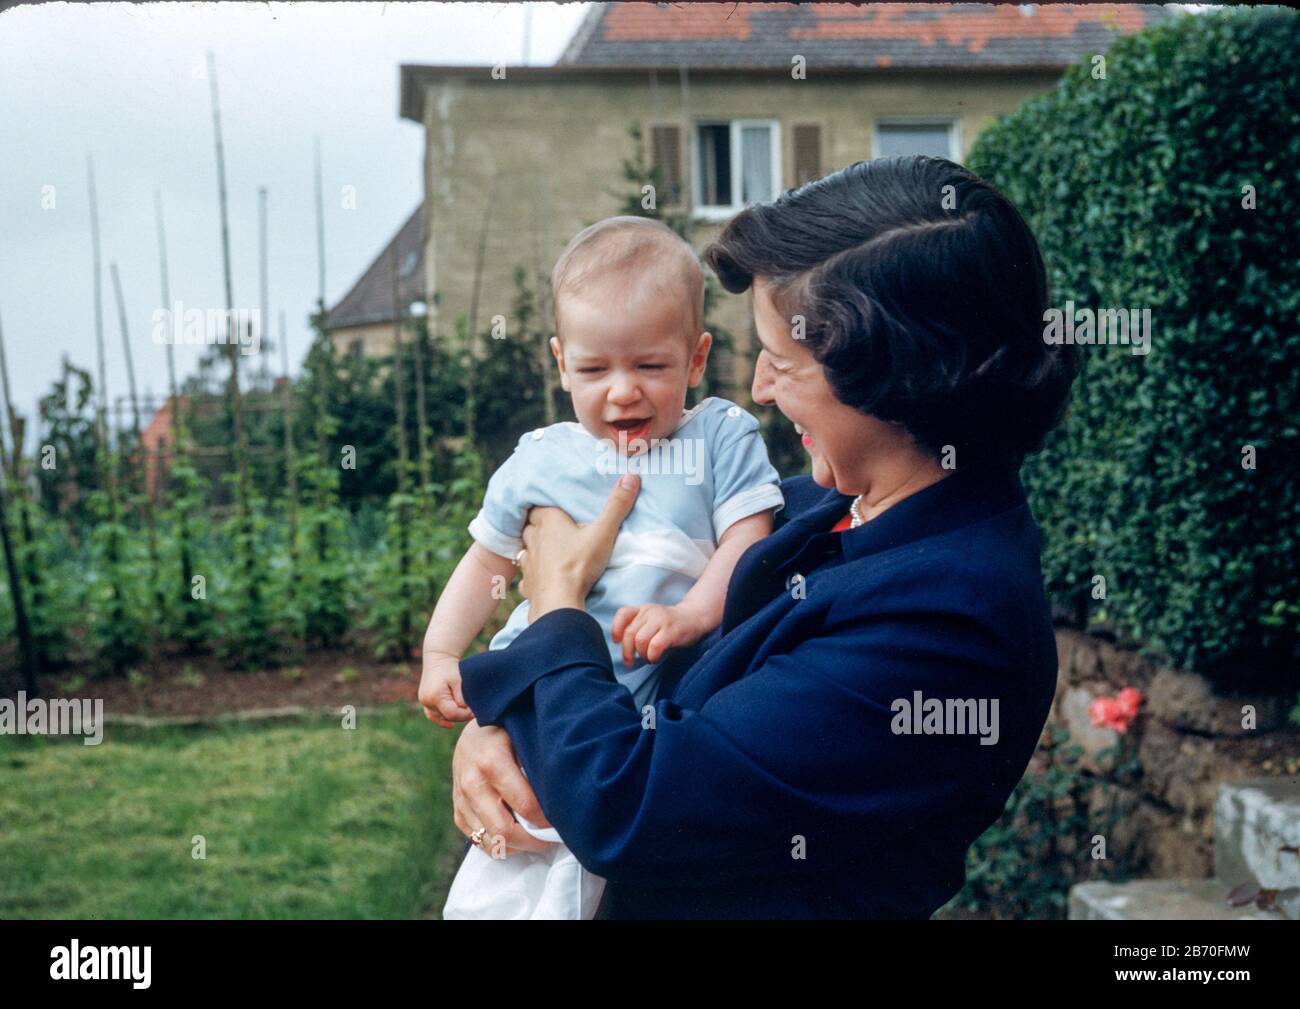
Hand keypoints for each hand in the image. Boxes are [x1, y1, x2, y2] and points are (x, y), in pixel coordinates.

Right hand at [418, 653, 472, 728]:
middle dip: (460, 715)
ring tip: (463, 711)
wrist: (438, 658)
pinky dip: (440, 719)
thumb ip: (461, 699)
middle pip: (447, 716)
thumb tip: (466, 712)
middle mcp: (427, 701)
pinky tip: (450, 725)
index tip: (474, 712)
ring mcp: (424, 702)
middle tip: (472, 712)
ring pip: (440, 716)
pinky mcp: (424, 701)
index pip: (452, 714)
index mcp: (436, 696)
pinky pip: (431, 715)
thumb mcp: (459, 683)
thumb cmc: (450, 669)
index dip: (465, 715)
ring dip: (452, 716)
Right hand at [452, 719, 553, 854]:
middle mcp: (472, 784)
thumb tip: (561, 798)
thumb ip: (538, 765)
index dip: (547, 820)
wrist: (474, 731)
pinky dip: (502, 844)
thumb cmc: (507, 731)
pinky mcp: (458, 813)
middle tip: (553, 837)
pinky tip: (519, 834)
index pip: (525, 806)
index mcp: (491, 762)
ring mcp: (461, 800)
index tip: (564, 820)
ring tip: (537, 837)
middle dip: (533, 841)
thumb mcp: (524, 736)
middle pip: (504, 831)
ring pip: (491, 842)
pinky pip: (480, 842)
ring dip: (518, 846)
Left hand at [516, 473, 640, 619]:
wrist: (559, 602)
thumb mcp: (603, 532)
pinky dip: (533, 574)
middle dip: (539, 526)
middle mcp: (534, 539)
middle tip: (553, 528)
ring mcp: (528, 562)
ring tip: (546, 551)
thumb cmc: (579, 564)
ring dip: (534, 548)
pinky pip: (527, 575)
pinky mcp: (529, 583)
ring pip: (526, 549)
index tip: (553, 508)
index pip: (538, 507)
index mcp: (549, 522)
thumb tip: (631, 476)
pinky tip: (541, 577)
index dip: (544, 507)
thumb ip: (617, 506)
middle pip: (530, 526)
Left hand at [611, 603, 710, 667]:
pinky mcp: (671, 631)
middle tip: (630, 662)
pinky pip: (654, 647)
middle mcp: (650, 612)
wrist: (695, 618)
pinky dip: (652, 656)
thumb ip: (638, 627)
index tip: (617, 642)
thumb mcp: (651, 620)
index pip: (623, 614)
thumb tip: (621, 644)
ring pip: (640, 640)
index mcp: (643, 609)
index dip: (616, 629)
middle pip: (630, 633)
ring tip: (648, 658)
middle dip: (627, 651)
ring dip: (642, 655)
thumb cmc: (670, 624)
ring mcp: (661, 620)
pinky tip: (656, 658)